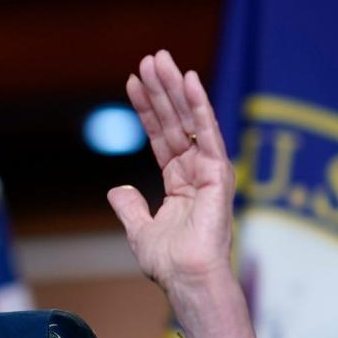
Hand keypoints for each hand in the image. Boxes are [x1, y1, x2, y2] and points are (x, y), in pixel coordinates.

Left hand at [109, 50, 235, 292]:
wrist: (186, 279)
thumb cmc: (169, 262)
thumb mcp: (140, 229)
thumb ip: (130, 207)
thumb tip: (119, 189)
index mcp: (180, 182)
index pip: (161, 136)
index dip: (147, 109)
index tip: (133, 82)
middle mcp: (196, 171)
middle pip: (175, 121)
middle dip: (161, 90)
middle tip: (150, 58)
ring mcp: (209, 170)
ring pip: (189, 120)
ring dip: (175, 88)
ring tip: (161, 60)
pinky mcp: (219, 173)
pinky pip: (207, 132)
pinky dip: (199, 105)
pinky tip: (189, 80)